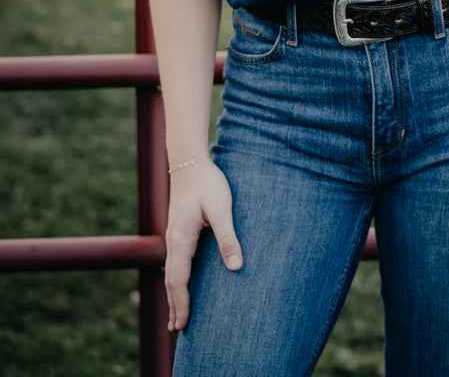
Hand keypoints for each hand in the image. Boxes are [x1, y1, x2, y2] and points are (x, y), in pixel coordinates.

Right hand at [164, 158, 242, 332]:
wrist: (190, 162)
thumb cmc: (208, 183)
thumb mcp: (221, 209)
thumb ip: (228, 237)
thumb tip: (236, 267)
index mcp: (181, 239)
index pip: (179, 279)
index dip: (181, 303)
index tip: (183, 324)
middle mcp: (173, 240)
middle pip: (171, 280)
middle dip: (174, 305)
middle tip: (177, 329)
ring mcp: (173, 235)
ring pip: (170, 271)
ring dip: (173, 294)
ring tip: (176, 314)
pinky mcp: (178, 230)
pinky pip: (174, 262)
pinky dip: (175, 279)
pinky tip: (180, 282)